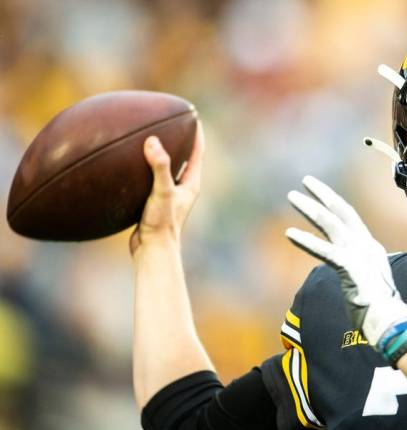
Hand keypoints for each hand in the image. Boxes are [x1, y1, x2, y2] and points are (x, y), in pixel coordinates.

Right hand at [129, 122, 204, 255]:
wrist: (152, 252)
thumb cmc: (162, 224)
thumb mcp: (161, 192)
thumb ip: (159, 167)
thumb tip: (153, 142)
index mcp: (191, 183)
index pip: (197, 151)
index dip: (195, 133)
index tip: (191, 115)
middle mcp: (182, 189)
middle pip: (183, 157)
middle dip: (177, 140)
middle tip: (167, 121)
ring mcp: (168, 197)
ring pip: (164, 170)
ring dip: (157, 155)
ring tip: (144, 138)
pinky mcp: (153, 204)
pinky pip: (147, 181)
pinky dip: (139, 171)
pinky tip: (123, 167)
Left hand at [286, 176, 406, 347]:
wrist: (390, 321)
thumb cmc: (380, 310)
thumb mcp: (369, 285)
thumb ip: (360, 277)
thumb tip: (355, 284)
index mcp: (371, 249)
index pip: (351, 219)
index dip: (334, 204)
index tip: (320, 194)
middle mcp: (366, 246)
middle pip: (343, 211)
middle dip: (324, 194)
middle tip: (306, 181)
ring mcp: (359, 254)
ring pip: (331, 223)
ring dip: (310, 208)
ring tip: (292, 196)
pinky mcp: (350, 266)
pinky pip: (325, 250)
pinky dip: (307, 241)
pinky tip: (290, 233)